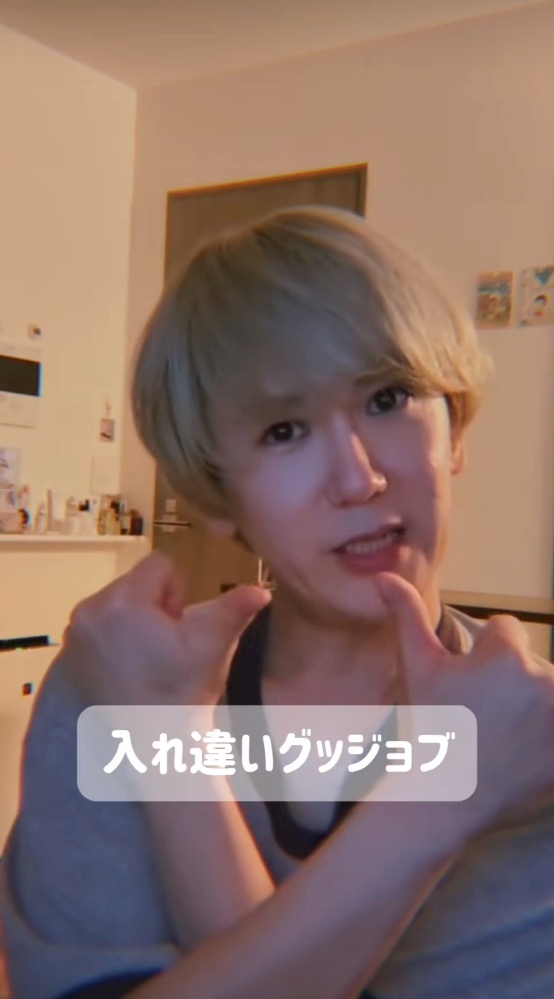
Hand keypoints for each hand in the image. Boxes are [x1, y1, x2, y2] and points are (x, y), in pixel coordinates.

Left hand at [62, 552, 270, 705]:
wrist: (154, 748)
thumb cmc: (184, 692)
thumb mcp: (212, 646)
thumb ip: (235, 609)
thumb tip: (262, 590)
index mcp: (122, 600)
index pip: (159, 565)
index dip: (179, 593)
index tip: (180, 627)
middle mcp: (89, 610)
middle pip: (135, 583)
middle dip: (156, 606)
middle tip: (167, 646)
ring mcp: (75, 635)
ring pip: (118, 603)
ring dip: (137, 621)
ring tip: (150, 658)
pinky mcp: (70, 656)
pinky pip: (100, 627)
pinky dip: (116, 639)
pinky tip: (132, 669)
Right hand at [374, 572, 553, 831]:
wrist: (446, 796)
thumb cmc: (429, 727)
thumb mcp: (417, 667)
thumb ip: (407, 614)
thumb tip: (382, 576)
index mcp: (505, 655)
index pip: (507, 630)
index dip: (484, 656)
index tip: (470, 686)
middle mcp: (542, 680)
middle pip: (532, 663)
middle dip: (513, 682)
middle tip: (484, 715)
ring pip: (548, 690)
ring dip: (535, 705)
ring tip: (506, 733)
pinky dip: (546, 732)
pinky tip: (525, 747)